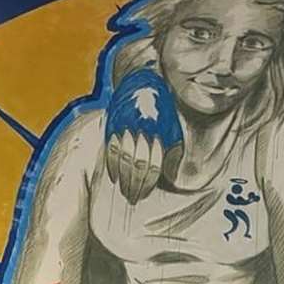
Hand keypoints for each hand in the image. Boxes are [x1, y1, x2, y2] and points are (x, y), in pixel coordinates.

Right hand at [103, 67, 181, 203]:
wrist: (143, 83)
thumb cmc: (161, 114)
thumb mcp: (173, 131)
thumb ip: (172, 153)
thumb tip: (168, 177)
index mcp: (159, 132)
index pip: (152, 165)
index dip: (146, 183)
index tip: (142, 195)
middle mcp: (143, 129)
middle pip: (136, 164)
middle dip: (133, 185)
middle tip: (132, 199)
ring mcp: (126, 125)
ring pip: (123, 159)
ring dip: (123, 179)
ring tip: (124, 192)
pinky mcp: (113, 122)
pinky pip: (111, 148)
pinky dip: (112, 166)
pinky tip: (114, 178)